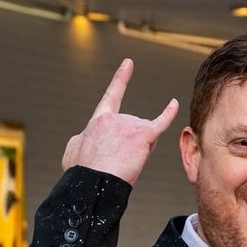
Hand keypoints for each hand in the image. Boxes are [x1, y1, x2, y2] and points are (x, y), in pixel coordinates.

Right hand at [61, 59, 177, 185]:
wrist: (93, 183)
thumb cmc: (82, 172)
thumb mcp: (73, 152)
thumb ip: (83, 140)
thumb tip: (85, 138)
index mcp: (98, 121)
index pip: (112, 97)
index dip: (121, 79)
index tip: (128, 64)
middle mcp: (115, 118)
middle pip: (133, 129)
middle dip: (128, 147)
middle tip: (114, 165)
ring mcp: (130, 125)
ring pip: (143, 136)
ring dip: (137, 151)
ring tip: (123, 165)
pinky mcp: (143, 136)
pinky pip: (160, 122)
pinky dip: (169, 112)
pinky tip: (174, 103)